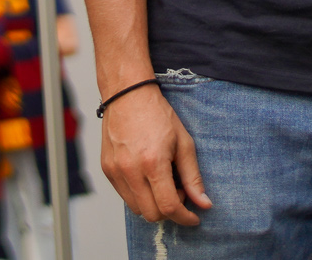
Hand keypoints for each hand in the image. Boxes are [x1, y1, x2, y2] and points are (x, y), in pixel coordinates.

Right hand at [100, 83, 210, 225]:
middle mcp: (130, 169)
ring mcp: (115, 169)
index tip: (194, 217)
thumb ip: (193, 178)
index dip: (185, 218)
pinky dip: (139, 194)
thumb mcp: (184, 144)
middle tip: (178, 192)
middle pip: (151, 213)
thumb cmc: (156, 115)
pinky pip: (124, 195)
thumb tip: (204, 204)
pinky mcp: (107, 168)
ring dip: (153, 204)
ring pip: (136, 208)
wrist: (127, 94)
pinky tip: (147, 177)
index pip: (169, 207)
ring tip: (161, 183)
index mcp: (152, 163)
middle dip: (169, 211)